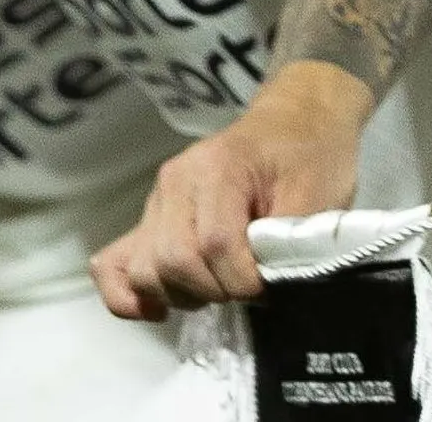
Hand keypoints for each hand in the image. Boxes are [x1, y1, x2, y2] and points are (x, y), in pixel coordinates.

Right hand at [92, 63, 371, 319]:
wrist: (296, 123)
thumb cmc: (309, 157)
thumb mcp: (317, 194)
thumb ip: (292, 241)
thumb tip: (272, 286)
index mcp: (218, 168)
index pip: (215, 243)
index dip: (243, 280)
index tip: (270, 289)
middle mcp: (175, 183)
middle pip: (173, 260)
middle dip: (214, 291)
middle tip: (248, 290)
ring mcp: (156, 201)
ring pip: (144, 269)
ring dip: (181, 294)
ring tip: (218, 289)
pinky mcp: (150, 220)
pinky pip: (114, 264)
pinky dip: (128, 295)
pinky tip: (158, 309)